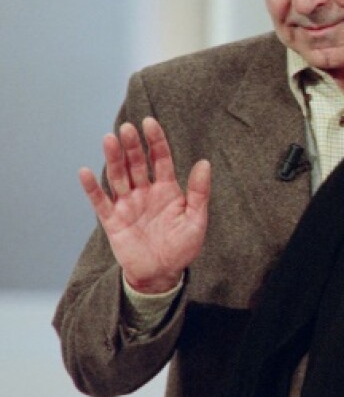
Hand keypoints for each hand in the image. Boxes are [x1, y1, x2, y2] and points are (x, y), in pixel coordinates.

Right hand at [79, 117, 210, 293]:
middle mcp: (145, 192)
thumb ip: (199, 192)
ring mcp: (128, 205)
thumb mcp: (196, 219)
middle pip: (137, 164)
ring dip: (113, 158)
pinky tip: (85, 172)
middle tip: (127, 128)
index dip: (156, 141)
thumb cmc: (183, 246)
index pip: (161, 159)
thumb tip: (204, 162)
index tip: (149, 122)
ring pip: (118, 177)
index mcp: (167, 189)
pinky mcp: (113, 221)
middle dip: (132, 146)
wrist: (162, 274)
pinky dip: (92, 188)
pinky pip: (101, 202)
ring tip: (109, 139)